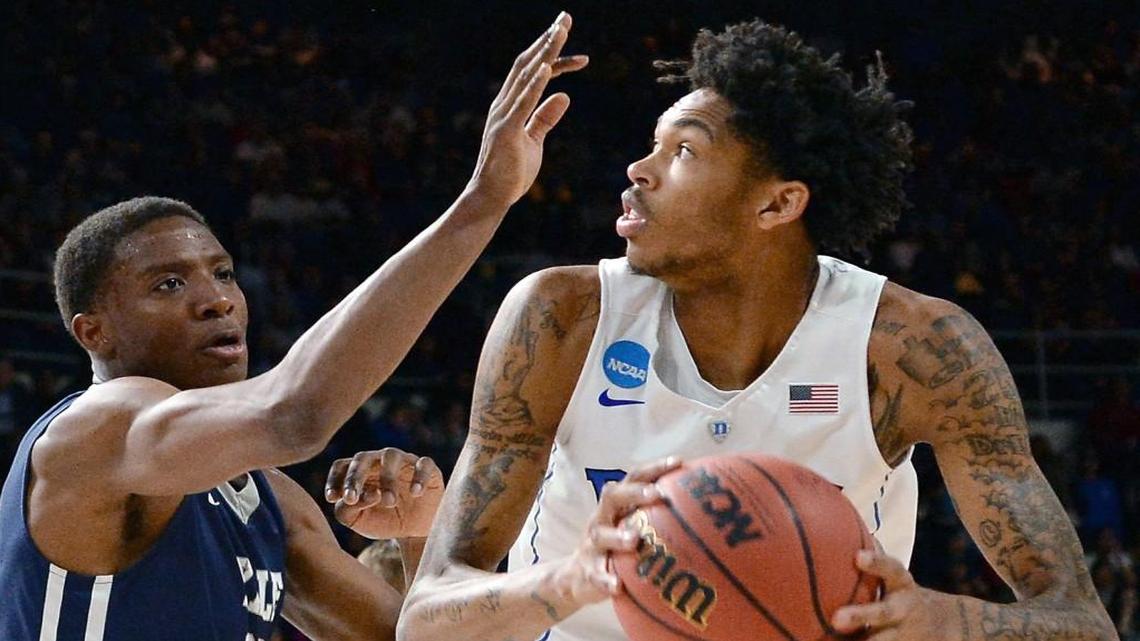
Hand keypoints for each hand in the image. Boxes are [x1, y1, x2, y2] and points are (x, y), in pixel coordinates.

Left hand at [324, 448, 443, 539]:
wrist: (414, 532)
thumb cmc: (382, 521)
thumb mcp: (359, 520)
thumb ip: (346, 511)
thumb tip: (355, 498)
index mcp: (359, 472)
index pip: (342, 466)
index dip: (335, 480)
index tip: (332, 499)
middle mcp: (379, 461)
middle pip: (362, 458)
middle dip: (355, 477)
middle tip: (351, 498)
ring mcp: (404, 462)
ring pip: (391, 457)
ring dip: (387, 479)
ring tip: (388, 502)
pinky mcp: (428, 468)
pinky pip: (423, 464)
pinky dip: (419, 477)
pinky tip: (415, 494)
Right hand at [467, 11, 588, 206]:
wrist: (491, 198)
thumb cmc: (511, 173)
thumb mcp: (535, 141)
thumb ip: (545, 118)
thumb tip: (564, 96)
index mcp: (511, 106)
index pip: (534, 74)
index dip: (555, 58)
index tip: (581, 55)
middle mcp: (504, 104)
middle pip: (528, 64)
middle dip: (548, 40)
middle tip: (566, 18)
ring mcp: (503, 115)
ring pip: (526, 76)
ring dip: (544, 52)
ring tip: (561, 31)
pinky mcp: (506, 130)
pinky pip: (522, 102)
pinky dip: (534, 83)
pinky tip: (547, 66)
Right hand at [553, 457, 681, 606]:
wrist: (577, 576)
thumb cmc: (618, 547)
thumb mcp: (633, 527)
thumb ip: (658, 517)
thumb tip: (704, 512)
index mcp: (618, 505)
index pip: (635, 478)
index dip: (654, 468)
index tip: (679, 462)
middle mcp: (603, 518)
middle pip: (613, 496)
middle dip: (635, 493)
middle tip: (657, 494)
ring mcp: (593, 544)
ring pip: (601, 535)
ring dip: (618, 536)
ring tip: (634, 540)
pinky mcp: (588, 569)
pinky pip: (596, 574)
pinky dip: (606, 579)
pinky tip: (618, 586)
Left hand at [831, 549, 954, 640]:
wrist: (947, 624)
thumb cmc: (903, 592)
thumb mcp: (896, 575)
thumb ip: (874, 561)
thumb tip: (840, 523)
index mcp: (902, 585)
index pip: (892, 569)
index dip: (876, 563)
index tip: (858, 556)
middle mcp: (904, 609)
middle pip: (884, 613)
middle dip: (860, 616)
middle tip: (836, 619)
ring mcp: (904, 633)